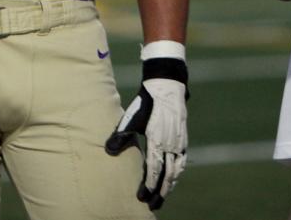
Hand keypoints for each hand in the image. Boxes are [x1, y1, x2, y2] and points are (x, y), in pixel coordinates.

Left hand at [106, 52, 187, 209]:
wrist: (166, 86)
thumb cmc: (146, 102)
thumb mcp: (131, 117)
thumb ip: (120, 135)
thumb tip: (108, 150)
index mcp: (158, 141)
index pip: (155, 170)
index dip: (149, 186)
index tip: (142, 197)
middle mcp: (171, 144)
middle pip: (168, 175)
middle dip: (160, 192)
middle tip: (152, 206)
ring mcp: (179, 141)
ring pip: (177, 170)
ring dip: (170, 185)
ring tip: (163, 196)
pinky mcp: (183, 138)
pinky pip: (182, 161)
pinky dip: (177, 173)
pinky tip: (173, 177)